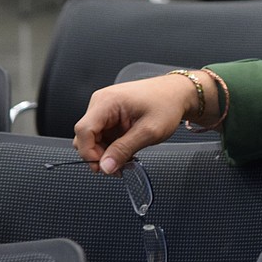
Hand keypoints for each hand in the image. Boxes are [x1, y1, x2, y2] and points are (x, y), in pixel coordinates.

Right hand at [72, 76, 193, 173]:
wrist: (177, 93)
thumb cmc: (167, 104)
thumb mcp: (149, 131)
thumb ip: (124, 150)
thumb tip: (106, 167)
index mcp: (107, 101)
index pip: (83, 130)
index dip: (89, 152)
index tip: (103, 167)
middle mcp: (101, 102)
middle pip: (85, 136)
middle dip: (99, 156)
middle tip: (118, 167)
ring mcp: (104, 108)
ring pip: (93, 139)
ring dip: (106, 153)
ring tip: (126, 159)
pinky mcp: (109, 115)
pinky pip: (102, 136)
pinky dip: (111, 147)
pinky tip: (126, 151)